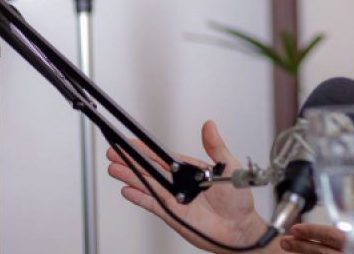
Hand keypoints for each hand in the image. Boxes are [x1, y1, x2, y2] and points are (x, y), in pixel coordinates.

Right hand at [107, 120, 269, 252]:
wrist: (240, 228)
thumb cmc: (238, 198)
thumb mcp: (228, 167)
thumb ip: (216, 146)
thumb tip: (210, 126)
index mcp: (190, 168)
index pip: (163, 156)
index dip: (146, 149)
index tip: (131, 141)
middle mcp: (179, 182)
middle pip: (150, 168)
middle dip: (131, 160)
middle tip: (113, 152)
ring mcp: (174, 198)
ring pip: (147, 184)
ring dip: (130, 176)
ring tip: (114, 168)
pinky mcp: (172, 214)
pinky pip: (152, 204)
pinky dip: (139, 197)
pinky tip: (127, 190)